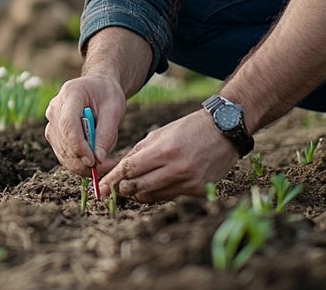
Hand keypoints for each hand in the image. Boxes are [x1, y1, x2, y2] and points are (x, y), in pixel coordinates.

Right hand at [43, 74, 124, 176]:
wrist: (98, 89)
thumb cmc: (107, 95)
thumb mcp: (114, 109)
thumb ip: (106, 133)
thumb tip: (97, 159)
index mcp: (70, 94)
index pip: (68, 124)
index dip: (79, 145)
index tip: (94, 161)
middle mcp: (55, 109)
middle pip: (65, 142)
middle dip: (85, 160)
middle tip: (109, 165)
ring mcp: (52, 122)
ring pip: (63, 153)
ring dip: (84, 164)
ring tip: (106, 161)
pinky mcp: (54, 135)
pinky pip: (64, 156)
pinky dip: (80, 164)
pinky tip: (96, 161)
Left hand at [99, 109, 238, 202]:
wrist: (224, 131)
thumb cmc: (189, 128)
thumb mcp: (161, 133)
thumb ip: (139, 152)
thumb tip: (119, 169)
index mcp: (165, 150)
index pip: (130, 170)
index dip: (113, 180)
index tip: (101, 187)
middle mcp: (177, 168)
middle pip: (138, 187)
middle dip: (123, 189)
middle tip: (115, 189)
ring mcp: (189, 182)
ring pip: (153, 196)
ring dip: (140, 193)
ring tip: (133, 187)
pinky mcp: (199, 191)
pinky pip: (170, 196)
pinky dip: (160, 192)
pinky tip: (157, 184)